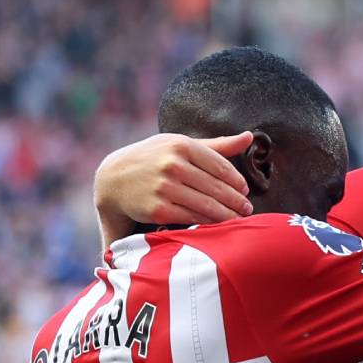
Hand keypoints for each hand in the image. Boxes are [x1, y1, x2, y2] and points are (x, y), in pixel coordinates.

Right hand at [95, 131, 253, 229]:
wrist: (113, 180)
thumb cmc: (153, 160)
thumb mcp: (179, 145)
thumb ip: (216, 145)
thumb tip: (250, 137)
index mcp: (181, 145)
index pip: (220, 166)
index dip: (236, 181)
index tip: (244, 191)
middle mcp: (172, 165)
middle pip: (216, 187)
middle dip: (236, 201)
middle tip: (247, 209)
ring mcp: (164, 187)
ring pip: (207, 204)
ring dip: (227, 215)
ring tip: (238, 219)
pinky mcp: (158, 209)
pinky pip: (192, 217)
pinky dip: (208, 222)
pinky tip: (217, 225)